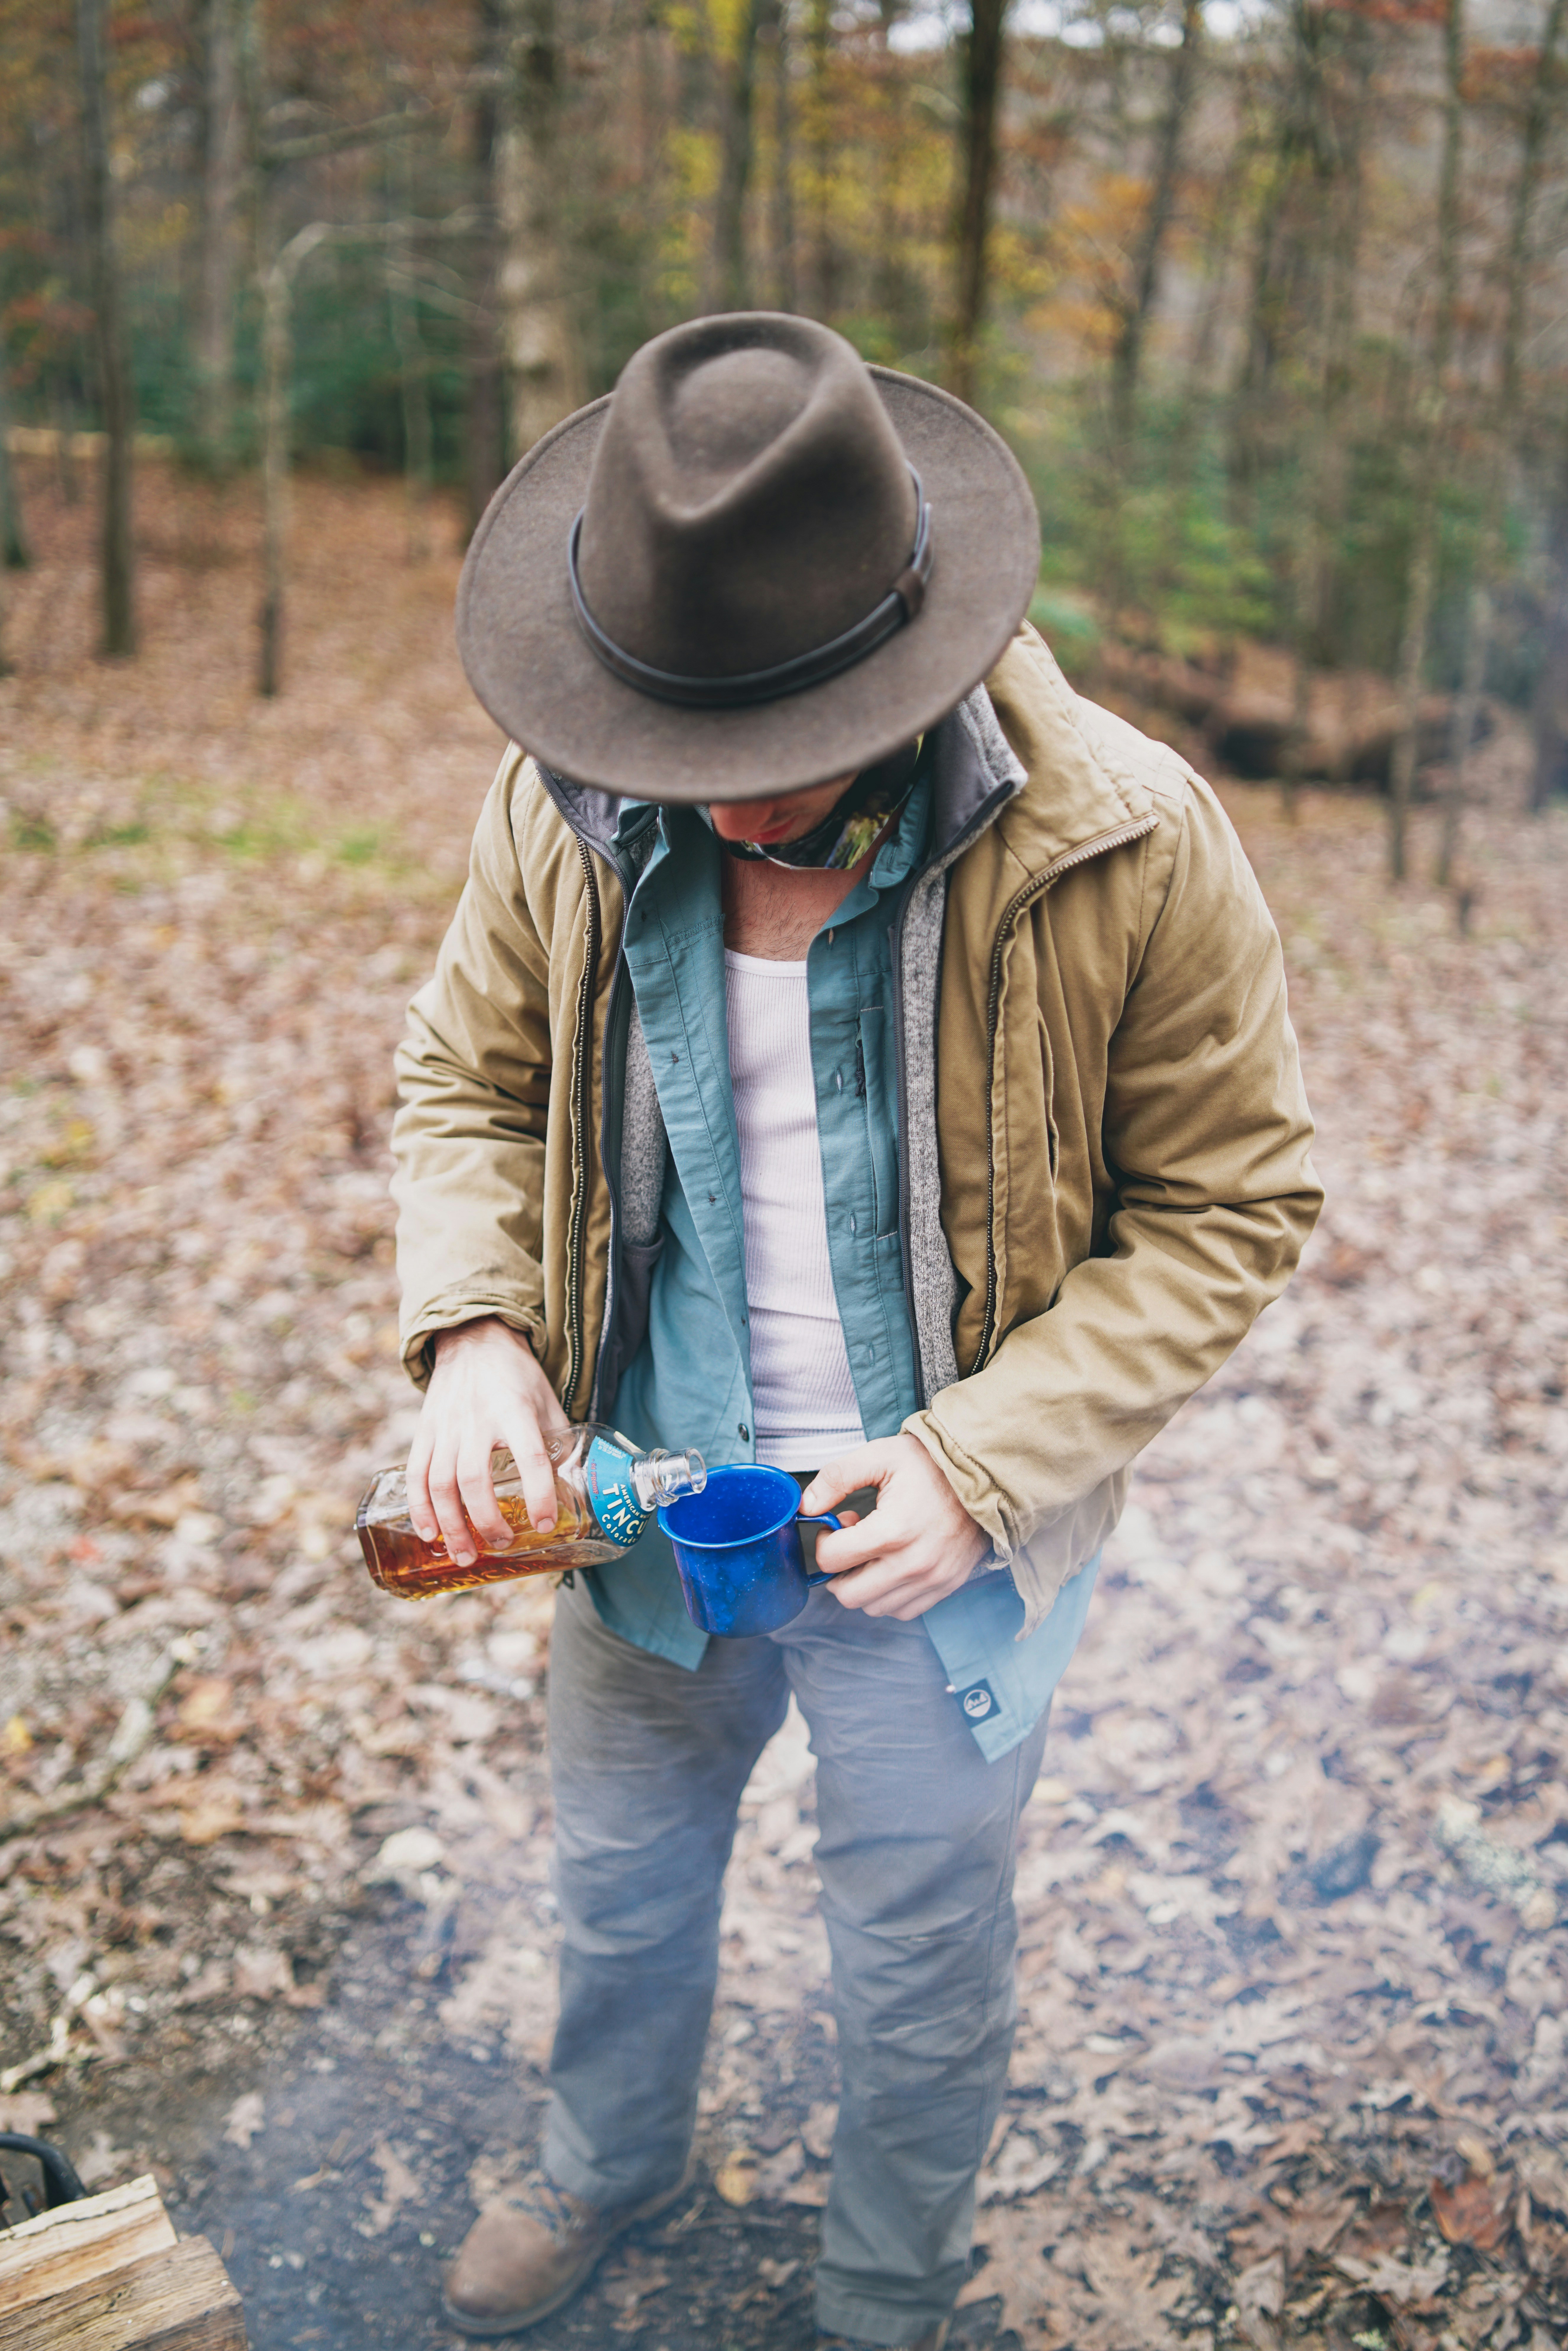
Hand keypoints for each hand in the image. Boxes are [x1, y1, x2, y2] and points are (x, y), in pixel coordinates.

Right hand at [407, 1318, 570, 1566]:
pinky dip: (420, 1508)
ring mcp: (445, 1426)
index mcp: (515, 1411)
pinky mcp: (424, 1431)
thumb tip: (574, 1487)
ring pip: (440, 1483)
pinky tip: (429, 1533)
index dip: (540, 1494)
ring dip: (451, 1525)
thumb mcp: (546, 1400)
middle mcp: (477, 1420)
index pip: (530, 1458)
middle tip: (502, 1545)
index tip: (546, 1524)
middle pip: (474, 1479)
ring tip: (466, 1554)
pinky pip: (416, 1474)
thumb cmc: (516, 1376)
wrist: (474, 1340)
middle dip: (486, 1521)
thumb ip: (558, 1441)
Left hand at [801, 1435, 990, 1620]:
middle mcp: (913, 1564)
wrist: (982, 1475)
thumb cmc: (929, 1464)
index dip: (825, 1539)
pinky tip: (894, 1565)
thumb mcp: (879, 1456)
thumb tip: (806, 1507)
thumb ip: (836, 1478)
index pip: (831, 1559)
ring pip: (875, 1607)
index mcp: (892, 1531)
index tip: (838, 1523)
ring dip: (864, 1584)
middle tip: (852, 1543)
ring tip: (876, 1551)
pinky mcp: (946, 1586)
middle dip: (839, 1570)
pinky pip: (904, 1610)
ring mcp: (932, 1579)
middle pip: (848, 1594)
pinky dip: (890, 1595)